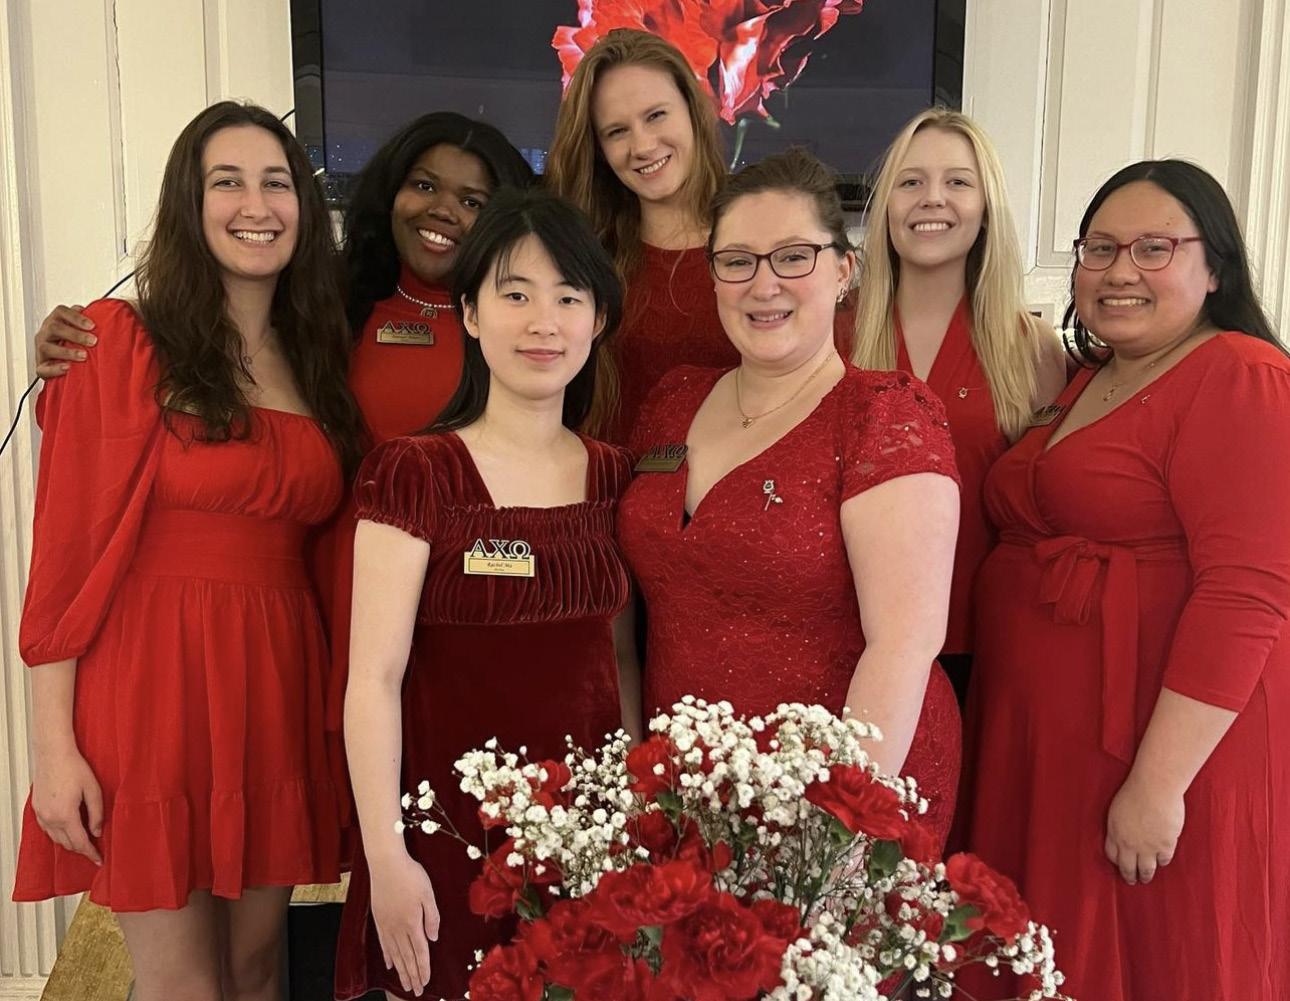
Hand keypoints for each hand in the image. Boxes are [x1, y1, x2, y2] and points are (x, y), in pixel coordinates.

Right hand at [32, 745, 102, 864]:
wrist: (53, 754)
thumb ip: (96, 813)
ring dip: (69, 843)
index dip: (90, 853)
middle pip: (67, 843)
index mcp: (66, 815)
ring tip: (83, 843)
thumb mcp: (93, 790)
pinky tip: (67, 831)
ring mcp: (41, 815)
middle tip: (93, 852)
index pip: (80, 842)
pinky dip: (58, 835)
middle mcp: (50, 818)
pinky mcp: (37, 809)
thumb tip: (97, 831)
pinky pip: (47, 830)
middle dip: (81, 850)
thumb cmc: (73, 768)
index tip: (98, 860)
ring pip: (56, 838)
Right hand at [35, 305, 95, 379]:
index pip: (61, 312)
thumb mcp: (81, 330)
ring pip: (46, 347)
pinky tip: (68, 368)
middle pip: (54, 327)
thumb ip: (90, 322)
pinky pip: (43, 368)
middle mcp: (45, 333)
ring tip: (83, 356)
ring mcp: (41, 350)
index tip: (92, 325)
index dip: (76, 317)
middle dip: (75, 334)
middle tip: (93, 341)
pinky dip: (56, 368)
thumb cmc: (74, 344)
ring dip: (67, 351)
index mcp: (55, 321)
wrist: (61, 363)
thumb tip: (112, 314)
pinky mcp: (41, 367)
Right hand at [369, 849, 440, 995]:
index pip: (421, 952)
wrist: (386, 863)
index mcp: (413, 923)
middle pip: (407, 958)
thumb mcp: (428, 894)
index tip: (426, 982)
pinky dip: (388, 956)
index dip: (424, 968)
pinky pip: (383, 944)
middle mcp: (398, 928)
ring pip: (395, 954)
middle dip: (412, 976)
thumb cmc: (411, 875)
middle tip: (416, 991)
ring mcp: (387, 925)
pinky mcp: (379, 919)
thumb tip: (433, 939)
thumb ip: (432, 917)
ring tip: (405, 984)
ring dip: (401, 971)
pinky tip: (390, 965)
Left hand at [1104, 771, 1184, 884]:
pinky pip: (1164, 860)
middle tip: (1132, 881)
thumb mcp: (1117, 809)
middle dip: (1129, 875)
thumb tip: (1121, 835)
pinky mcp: (1165, 845)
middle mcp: (1129, 844)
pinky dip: (1162, 862)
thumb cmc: (1135, 792)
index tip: (1119, 865)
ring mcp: (1148, 847)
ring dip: (1146, 875)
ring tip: (1146, 878)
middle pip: (1127, 867)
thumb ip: (1118, 825)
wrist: (1154, 787)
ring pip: (1146, 870)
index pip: (1111, 855)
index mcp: (1114, 832)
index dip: (1116, 861)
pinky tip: (1162, 862)